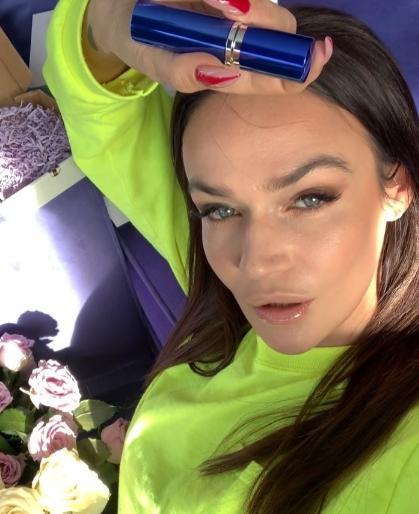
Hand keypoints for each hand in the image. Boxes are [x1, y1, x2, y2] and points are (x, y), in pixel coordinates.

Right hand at [85, 0, 332, 93]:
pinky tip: (214, 1)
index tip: (315, 55)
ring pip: (264, 6)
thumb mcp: (150, 58)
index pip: (276, 76)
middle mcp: (238, 36)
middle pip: (279, 33)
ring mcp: (233, 9)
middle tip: (231, 12)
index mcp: (229, 66)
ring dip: (252, 6)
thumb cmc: (135, 34)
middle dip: (267, 25)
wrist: (116, 6)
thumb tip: (217, 73)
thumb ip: (178, 70)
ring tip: (214, 3)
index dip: (300, 70)